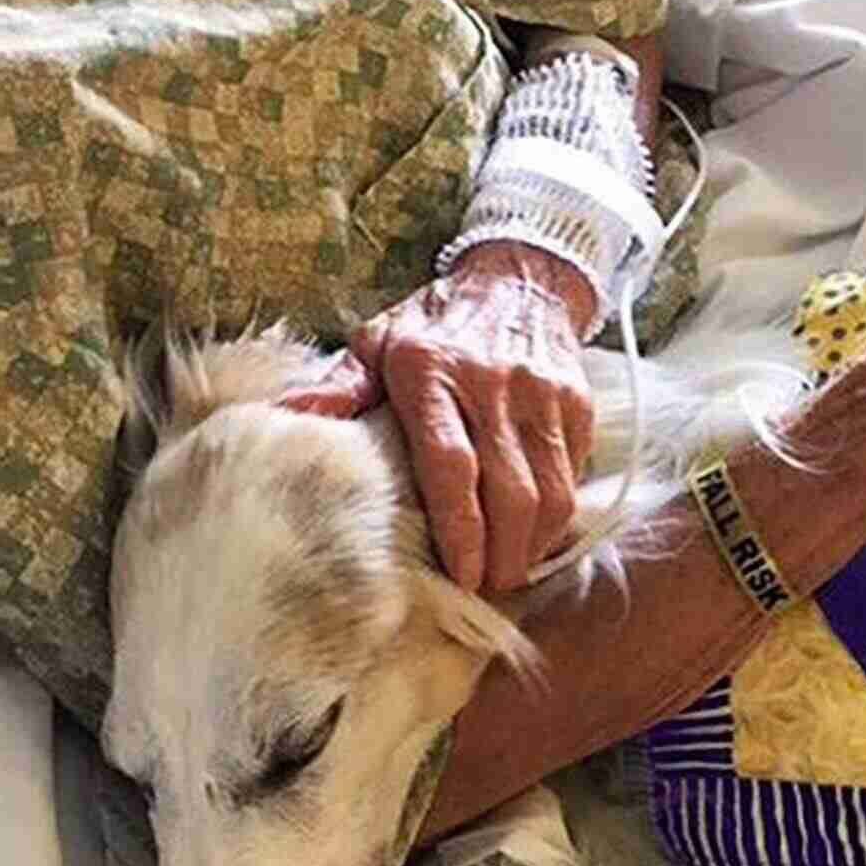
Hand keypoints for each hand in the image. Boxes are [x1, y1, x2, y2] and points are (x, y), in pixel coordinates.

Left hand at [282, 243, 596, 592]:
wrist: (521, 278)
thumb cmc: (437, 322)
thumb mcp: (379, 339)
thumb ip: (341, 384)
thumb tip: (288, 418)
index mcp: (434, 371)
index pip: (452, 465)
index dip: (460, 529)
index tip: (461, 575)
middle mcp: (495, 385)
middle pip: (511, 493)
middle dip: (503, 555)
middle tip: (486, 588)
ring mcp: (544, 397)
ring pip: (552, 493)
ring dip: (534, 545)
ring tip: (512, 570)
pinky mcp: (578, 406)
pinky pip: (574, 476)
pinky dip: (558, 517)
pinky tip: (536, 537)